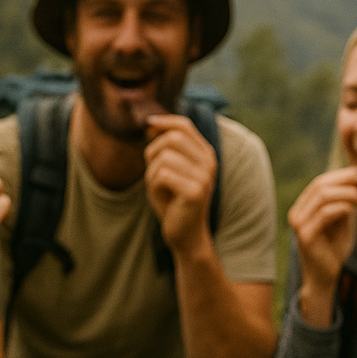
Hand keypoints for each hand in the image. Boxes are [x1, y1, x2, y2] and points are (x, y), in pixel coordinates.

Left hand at [143, 115, 216, 256]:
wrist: (185, 235)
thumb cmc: (173, 201)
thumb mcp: (170, 169)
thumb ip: (165, 148)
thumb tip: (151, 123)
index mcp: (205, 154)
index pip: (184, 125)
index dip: (163, 122)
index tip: (147, 126)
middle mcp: (209, 163)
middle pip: (173, 138)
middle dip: (154, 151)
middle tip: (153, 171)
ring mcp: (204, 177)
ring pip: (164, 158)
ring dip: (152, 173)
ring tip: (159, 187)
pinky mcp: (195, 192)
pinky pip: (162, 175)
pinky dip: (154, 185)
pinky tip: (161, 195)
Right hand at [287, 168, 356, 326]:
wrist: (324, 277)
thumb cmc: (333, 250)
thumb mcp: (340, 221)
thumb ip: (343, 203)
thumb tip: (356, 180)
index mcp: (303, 208)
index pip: (319, 182)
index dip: (340, 175)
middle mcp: (297, 213)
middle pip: (319, 185)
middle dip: (344, 180)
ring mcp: (299, 224)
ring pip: (322, 196)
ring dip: (346, 193)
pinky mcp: (306, 236)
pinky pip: (325, 214)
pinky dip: (342, 208)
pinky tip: (353, 210)